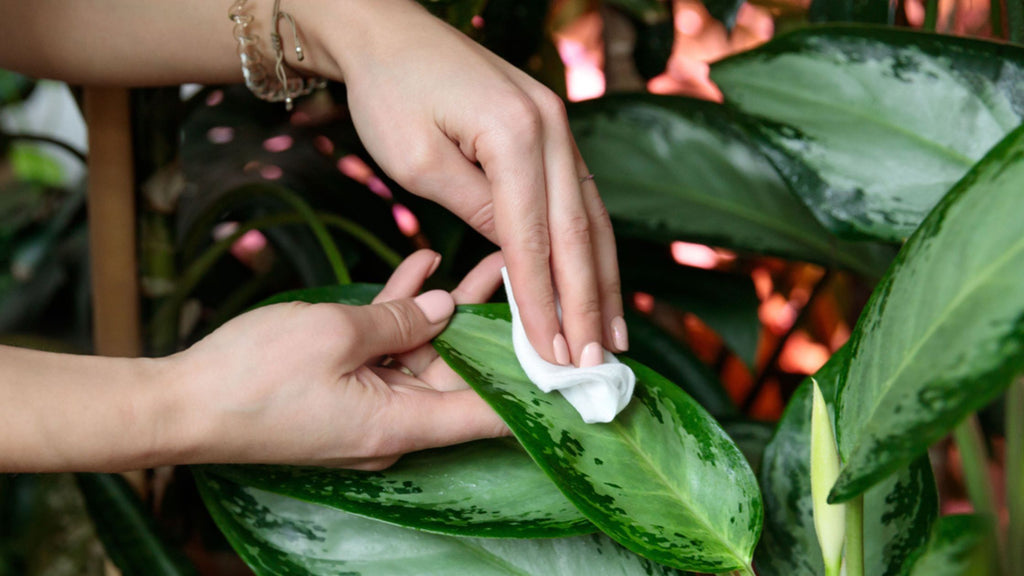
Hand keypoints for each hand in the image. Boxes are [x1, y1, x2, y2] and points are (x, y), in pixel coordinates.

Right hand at [174, 250, 508, 469]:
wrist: (182, 403)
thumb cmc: (256, 376)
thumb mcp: (336, 334)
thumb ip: (399, 320)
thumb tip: (441, 309)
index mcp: (403, 426)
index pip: (490, 415)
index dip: (529, 385)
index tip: (564, 353)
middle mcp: (394, 426)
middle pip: (460, 374)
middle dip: (489, 322)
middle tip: (521, 273)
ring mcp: (368, 408)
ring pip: (425, 354)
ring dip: (445, 308)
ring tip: (483, 259)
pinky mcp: (342, 389)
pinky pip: (385, 351)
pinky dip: (400, 313)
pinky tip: (420, 265)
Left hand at [309, 0, 627, 365]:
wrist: (388, 31)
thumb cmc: (390, 91)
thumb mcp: (417, 160)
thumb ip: (473, 207)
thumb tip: (518, 254)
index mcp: (515, 133)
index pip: (533, 237)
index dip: (543, 302)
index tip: (552, 355)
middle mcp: (551, 127)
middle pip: (578, 231)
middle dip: (587, 302)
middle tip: (594, 361)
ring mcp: (558, 125)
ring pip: (591, 216)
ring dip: (601, 279)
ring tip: (611, 333)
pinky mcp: (551, 131)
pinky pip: (579, 197)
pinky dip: (589, 245)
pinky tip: (595, 280)